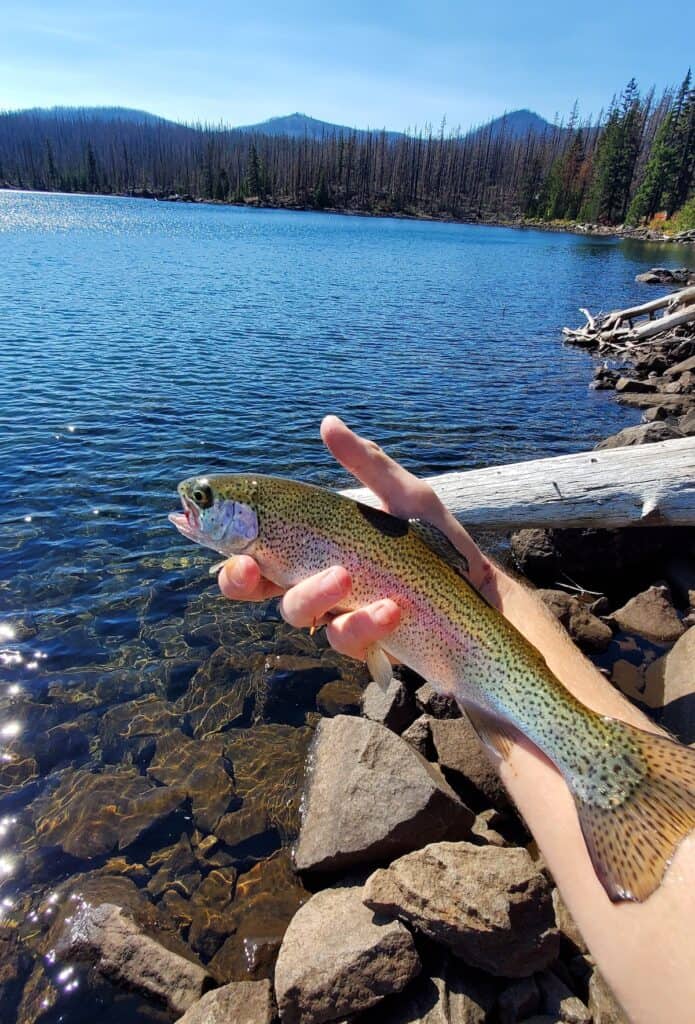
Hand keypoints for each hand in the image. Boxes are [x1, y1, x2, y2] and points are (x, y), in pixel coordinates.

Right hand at [218, 415, 493, 660]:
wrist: (484, 598)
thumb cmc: (441, 545)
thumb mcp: (408, 498)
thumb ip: (367, 465)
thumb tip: (327, 423)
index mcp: (317, 542)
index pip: (258, 540)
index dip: (222, 535)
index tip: (189, 521)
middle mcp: (318, 579)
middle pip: (256, 585)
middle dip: (239, 579)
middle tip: (248, 569)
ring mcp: (338, 613)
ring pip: (296, 612)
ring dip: (313, 595)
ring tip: (347, 578)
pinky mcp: (364, 642)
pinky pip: (343, 638)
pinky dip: (362, 624)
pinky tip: (390, 609)